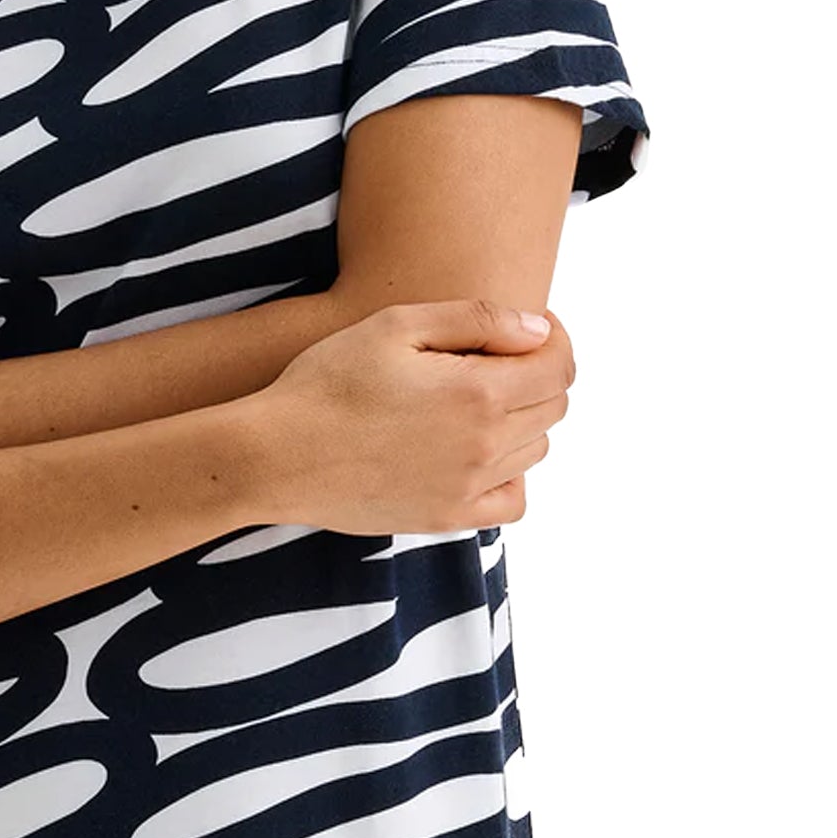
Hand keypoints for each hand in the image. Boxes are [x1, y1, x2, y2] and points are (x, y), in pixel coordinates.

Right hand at [248, 297, 574, 534]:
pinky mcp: (448, 518)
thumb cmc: (328, 381)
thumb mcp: (395, 325)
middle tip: (498, 353)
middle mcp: (485, 445)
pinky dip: (510, 472)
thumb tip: (538, 329)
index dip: (554, 337)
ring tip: (476, 395)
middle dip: (539, 371)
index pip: (558, 366)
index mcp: (477, 392)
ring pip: (535, 449)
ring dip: (523, 416)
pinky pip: (512, 500)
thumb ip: (476, 320)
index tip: (533, 326)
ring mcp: (469, 488)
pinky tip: (476, 450)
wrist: (278, 455)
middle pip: (553, 406)